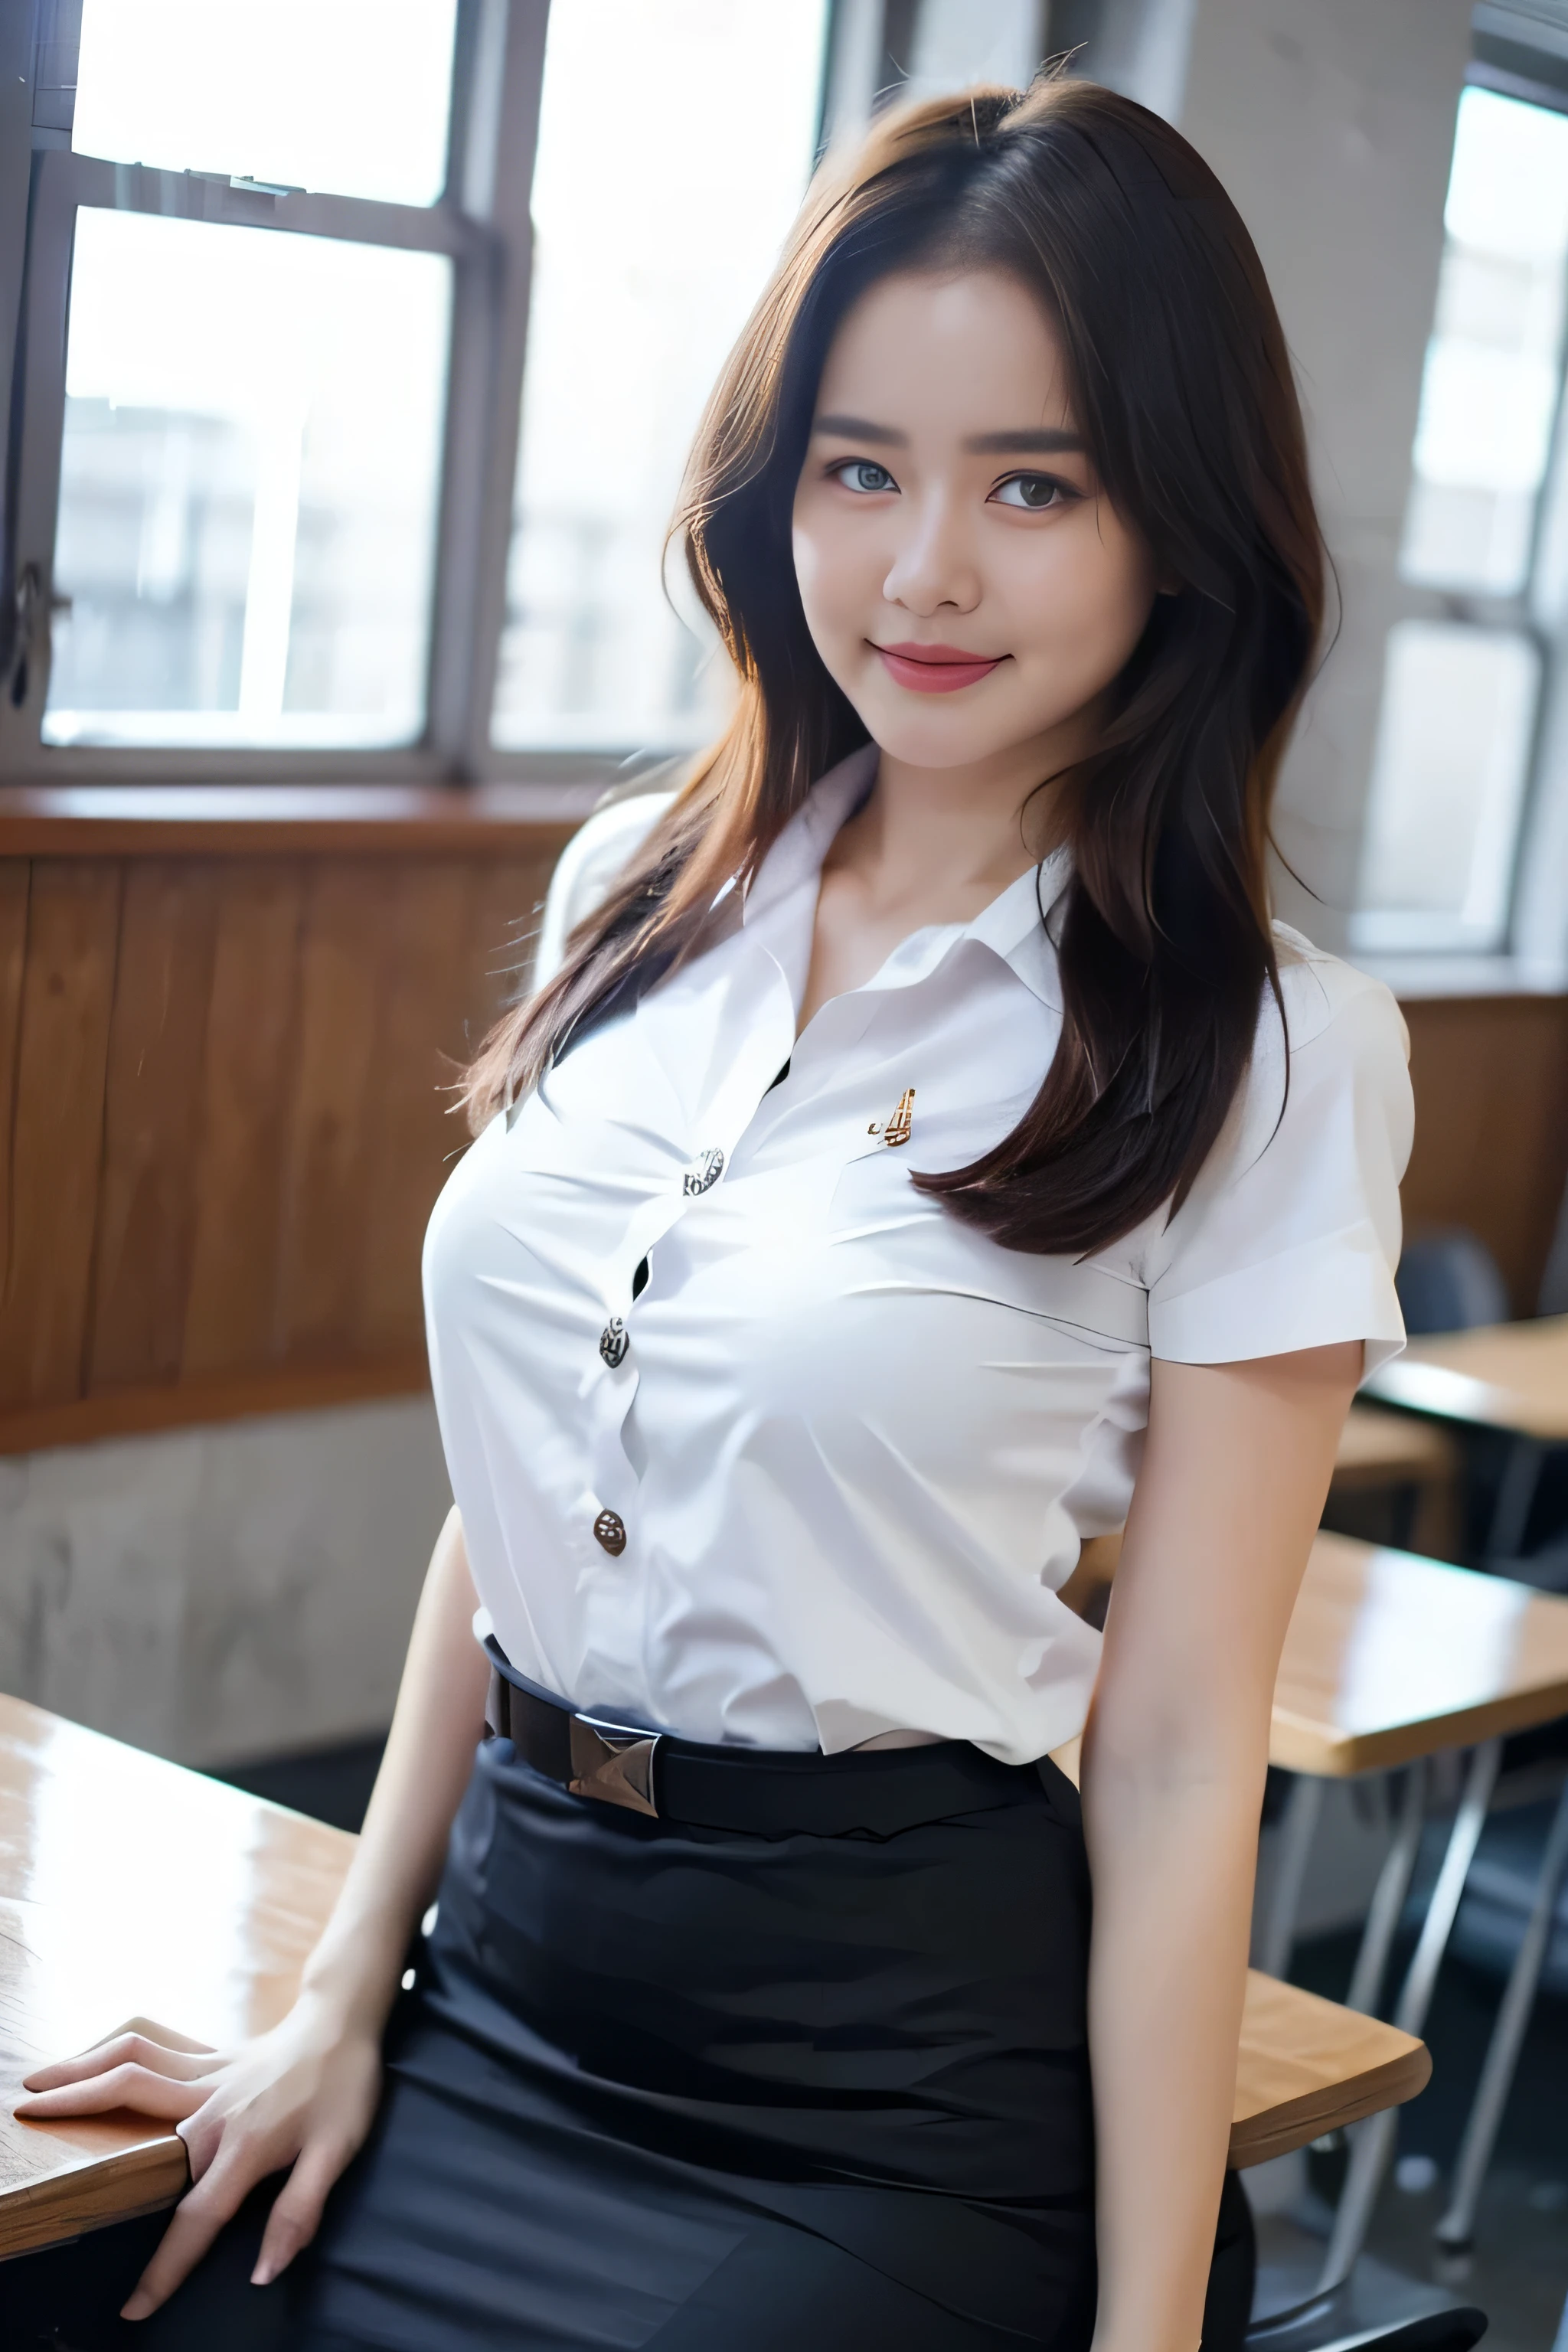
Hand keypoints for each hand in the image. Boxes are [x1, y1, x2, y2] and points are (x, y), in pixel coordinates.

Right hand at [16, 1994, 381, 2318]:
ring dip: (79, 2076)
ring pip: (130, 2071)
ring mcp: (203, 2078)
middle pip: (131, 2116)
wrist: (343, 2022)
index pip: (195, 2219)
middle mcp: (210, 2110)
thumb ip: (299, 2213)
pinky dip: (112, 2050)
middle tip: (25, 2131)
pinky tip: (85, 2060)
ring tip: (32, 2089)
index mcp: (242, 2146)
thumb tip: (264, 2272)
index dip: (166, 2269)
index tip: (135, 2308)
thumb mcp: (338, 2154)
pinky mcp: (206, 2058)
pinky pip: (151, 2048)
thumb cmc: (344, 2089)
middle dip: (80, 2130)